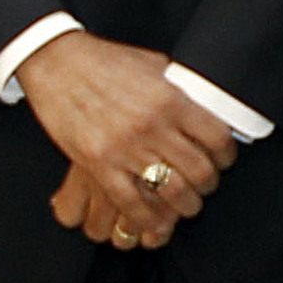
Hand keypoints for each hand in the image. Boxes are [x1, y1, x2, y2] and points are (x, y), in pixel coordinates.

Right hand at [17, 32, 234, 249]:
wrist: (56, 62)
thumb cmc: (106, 60)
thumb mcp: (155, 65)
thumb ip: (181, 88)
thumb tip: (207, 102)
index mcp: (172, 100)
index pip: (217, 138)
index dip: (226, 155)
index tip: (223, 160)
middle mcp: (152, 126)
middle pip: (198, 170)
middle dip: (209, 184)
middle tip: (207, 185)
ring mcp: (124, 147)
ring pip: (170, 190)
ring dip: (185, 204)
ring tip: (187, 204)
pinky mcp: (97, 163)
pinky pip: (130, 202)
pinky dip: (148, 218)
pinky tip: (156, 222)